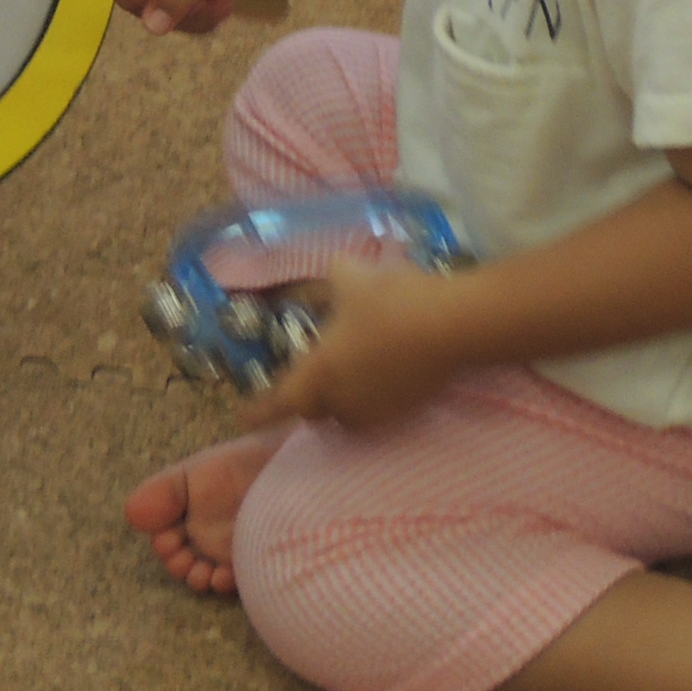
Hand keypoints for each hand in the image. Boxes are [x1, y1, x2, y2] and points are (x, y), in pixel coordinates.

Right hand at [112, 0, 290, 34]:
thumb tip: (152, 27)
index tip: (163, 7)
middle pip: (142, 1)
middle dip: (176, 10)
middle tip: (209, 4)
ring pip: (167, 14)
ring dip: (197, 16)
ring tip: (225, 1)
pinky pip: (189, 16)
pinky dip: (208, 17)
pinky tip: (229, 3)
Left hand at [240, 259, 463, 432]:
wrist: (449, 326)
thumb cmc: (390, 302)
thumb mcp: (352, 277)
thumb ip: (333, 278)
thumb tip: (332, 272)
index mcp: (321, 372)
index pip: (281, 400)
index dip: (259, 411)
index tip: (242, 418)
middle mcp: (345, 399)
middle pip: (315, 411)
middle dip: (307, 400)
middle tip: (308, 379)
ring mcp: (379, 409)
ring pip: (348, 414)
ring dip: (341, 400)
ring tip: (348, 372)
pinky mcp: (408, 409)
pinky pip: (378, 410)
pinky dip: (371, 396)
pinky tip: (382, 370)